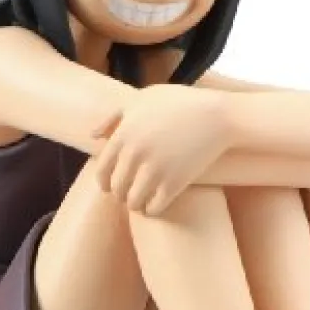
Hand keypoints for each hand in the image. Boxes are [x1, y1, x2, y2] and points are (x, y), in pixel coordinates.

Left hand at [93, 84, 230, 215]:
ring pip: (133, 202)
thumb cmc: (180, 102)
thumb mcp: (142, 99)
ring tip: (142, 201)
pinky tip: (156, 206)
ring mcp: (154, 170)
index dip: (105, 183)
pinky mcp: (174, 183)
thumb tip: (93, 136)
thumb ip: (113, 117)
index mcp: (123, 134)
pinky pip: (154, 208)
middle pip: (117, 189)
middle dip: (121, 194)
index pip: (102, 170)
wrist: (217, 115)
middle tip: (130, 193)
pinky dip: (152, 210)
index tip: (112, 186)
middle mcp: (134, 154)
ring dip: (136, 205)